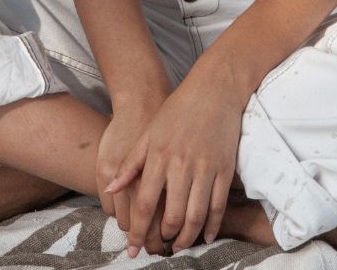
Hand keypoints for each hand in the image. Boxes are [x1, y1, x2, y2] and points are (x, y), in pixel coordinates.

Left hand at [107, 71, 244, 253]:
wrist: (214, 88)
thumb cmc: (178, 109)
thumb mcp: (149, 131)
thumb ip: (130, 163)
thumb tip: (111, 191)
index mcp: (159, 155)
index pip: (145, 203)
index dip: (138, 230)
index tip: (133, 249)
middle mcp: (181, 164)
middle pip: (171, 216)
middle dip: (163, 238)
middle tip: (159, 246)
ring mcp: (205, 167)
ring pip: (195, 216)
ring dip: (187, 238)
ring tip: (179, 245)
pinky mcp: (225, 168)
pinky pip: (218, 206)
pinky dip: (212, 226)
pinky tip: (205, 235)